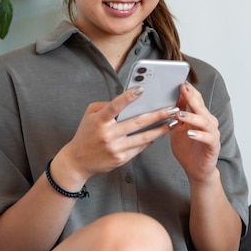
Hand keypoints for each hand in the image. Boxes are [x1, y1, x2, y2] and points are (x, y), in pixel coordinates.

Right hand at [56, 88, 177, 186]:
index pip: (114, 106)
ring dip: (160, 129)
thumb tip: (125, 100)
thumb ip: (105, 106)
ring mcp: (115, 148)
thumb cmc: (85, 135)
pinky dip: (150, 140)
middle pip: (137, 122)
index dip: (128, 97)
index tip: (141, 89)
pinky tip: (158, 134)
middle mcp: (108, 135)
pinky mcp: (121, 159)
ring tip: (172, 122)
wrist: (77, 161)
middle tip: (171, 109)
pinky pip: (139, 147)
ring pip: (143, 137)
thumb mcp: (89, 115)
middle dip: (157, 115)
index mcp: (99, 121)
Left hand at [170, 83, 220, 182]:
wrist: (196, 170)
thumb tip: (170, 100)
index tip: (180, 82)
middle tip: (183, 89)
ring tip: (181, 114)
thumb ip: (176, 115)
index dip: (189, 91)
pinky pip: (208, 138)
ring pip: (204, 121)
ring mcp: (212, 133)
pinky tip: (190, 133)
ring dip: (192, 116)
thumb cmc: (188, 149)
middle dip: (192, 97)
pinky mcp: (213, 145)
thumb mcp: (178, 129)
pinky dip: (199, 135)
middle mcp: (208, 122)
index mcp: (199, 116)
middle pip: (200, 107)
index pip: (196, 100)